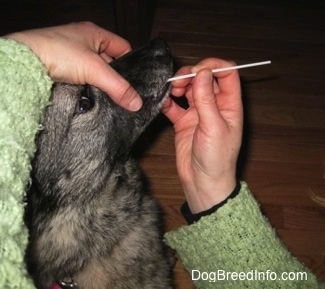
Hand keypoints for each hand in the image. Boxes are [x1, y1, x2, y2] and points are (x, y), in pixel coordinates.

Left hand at [5, 22, 141, 110]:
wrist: (27, 63)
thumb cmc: (58, 52)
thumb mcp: (95, 69)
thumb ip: (118, 86)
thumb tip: (136, 102)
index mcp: (94, 33)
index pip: (122, 47)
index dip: (130, 62)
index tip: (135, 79)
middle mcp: (85, 43)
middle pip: (109, 63)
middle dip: (114, 78)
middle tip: (122, 93)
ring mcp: (73, 57)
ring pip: (96, 74)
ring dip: (100, 86)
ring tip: (107, 98)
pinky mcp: (64, 70)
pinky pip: (84, 81)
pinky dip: (88, 90)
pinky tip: (92, 98)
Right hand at [163, 58, 242, 212]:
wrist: (202, 182)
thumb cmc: (216, 159)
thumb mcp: (214, 127)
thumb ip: (206, 99)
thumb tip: (202, 72)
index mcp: (229, 105)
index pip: (227, 74)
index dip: (213, 66)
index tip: (198, 70)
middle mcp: (215, 106)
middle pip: (205, 78)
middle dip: (192, 75)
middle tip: (180, 82)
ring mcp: (198, 113)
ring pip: (189, 89)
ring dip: (179, 85)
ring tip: (172, 91)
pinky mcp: (183, 122)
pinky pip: (174, 106)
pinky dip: (167, 101)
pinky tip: (162, 102)